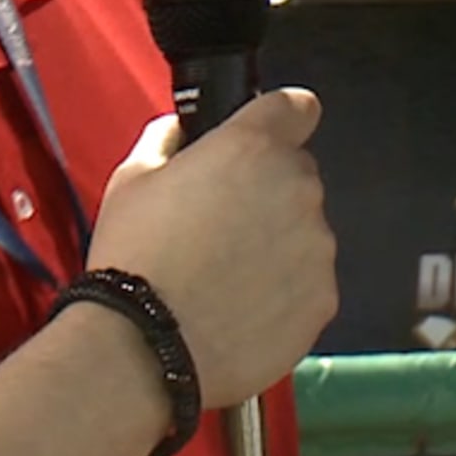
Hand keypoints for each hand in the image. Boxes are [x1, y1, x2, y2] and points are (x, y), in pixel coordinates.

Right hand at [83, 90, 337, 410]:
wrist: (144, 348)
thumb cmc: (135, 263)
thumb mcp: (132, 180)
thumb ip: (168, 141)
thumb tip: (179, 131)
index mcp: (252, 148)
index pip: (296, 107)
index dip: (280, 121)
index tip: (268, 137)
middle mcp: (296, 188)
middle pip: (296, 175)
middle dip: (266, 194)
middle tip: (218, 228)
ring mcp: (316, 245)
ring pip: (305, 232)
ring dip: (277, 245)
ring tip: (222, 276)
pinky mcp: (323, 297)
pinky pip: (309, 283)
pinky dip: (284, 293)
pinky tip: (238, 307)